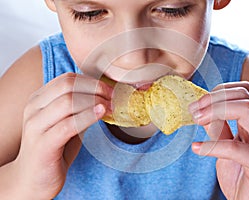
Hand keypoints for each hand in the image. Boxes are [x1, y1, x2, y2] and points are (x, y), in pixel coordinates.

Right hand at [12, 73, 111, 198]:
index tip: (110, 89)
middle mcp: (33, 109)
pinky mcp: (42, 144)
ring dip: (95, 102)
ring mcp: (35, 126)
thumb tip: (105, 96)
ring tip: (111, 107)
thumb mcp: (66, 123)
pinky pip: (68, 124)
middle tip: (113, 97)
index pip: (67, 79)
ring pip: (68, 102)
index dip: (92, 82)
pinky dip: (88, 116)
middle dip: (96, 88)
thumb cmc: (53, 149)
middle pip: (68, 86)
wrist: (33, 179)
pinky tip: (102, 114)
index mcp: (38, 100)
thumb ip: (79, 109)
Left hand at [189, 81, 248, 199]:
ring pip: (248, 110)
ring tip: (197, 121)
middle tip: (193, 110)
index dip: (218, 91)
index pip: (244, 91)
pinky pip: (238, 148)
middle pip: (245, 95)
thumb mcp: (225, 148)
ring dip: (216, 111)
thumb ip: (218, 129)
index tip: (197, 104)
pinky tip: (197, 148)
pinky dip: (213, 146)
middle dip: (214, 98)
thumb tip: (202, 112)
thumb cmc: (243, 177)